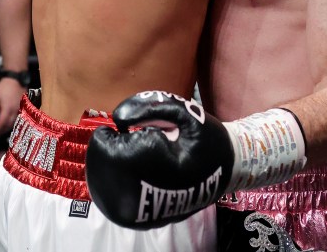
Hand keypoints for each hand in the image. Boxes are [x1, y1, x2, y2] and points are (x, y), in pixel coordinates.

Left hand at [0, 78, 23, 136]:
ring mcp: (20, 109)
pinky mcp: (24, 106)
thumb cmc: (5, 86)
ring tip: (3, 130)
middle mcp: (15, 111)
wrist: (17, 78)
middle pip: (9, 124)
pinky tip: (11, 122)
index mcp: (7, 109)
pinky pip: (19, 117)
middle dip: (3, 130)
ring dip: (9, 127)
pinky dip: (14, 122)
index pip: (2, 122)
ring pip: (15, 122)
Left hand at [86, 90, 305, 228]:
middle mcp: (151, 196)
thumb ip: (151, 105)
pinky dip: (110, 177)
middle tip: (128, 138)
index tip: (130, 128)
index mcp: (163, 168)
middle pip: (102, 166)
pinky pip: (107, 197)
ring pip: (100, 182)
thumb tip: (117, 116)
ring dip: (108, 161)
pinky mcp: (139, 219)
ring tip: (130, 153)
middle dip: (110, 146)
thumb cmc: (206, 138)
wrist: (226, 171)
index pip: (113, 151)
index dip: (116, 134)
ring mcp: (143, 213)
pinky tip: (128, 168)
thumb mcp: (188, 112)